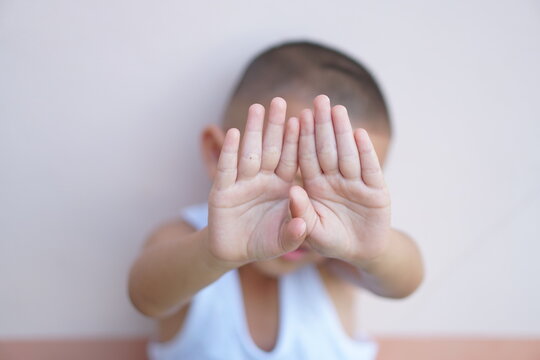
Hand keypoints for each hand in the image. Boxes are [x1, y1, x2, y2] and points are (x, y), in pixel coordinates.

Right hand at [207, 98, 306, 265]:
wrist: (232, 252)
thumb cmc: (263, 243)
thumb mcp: (283, 242)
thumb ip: (294, 233)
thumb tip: (303, 225)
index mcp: (282, 188)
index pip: (290, 160)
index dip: (295, 140)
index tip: (302, 119)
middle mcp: (263, 180)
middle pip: (270, 149)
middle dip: (275, 126)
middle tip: (280, 101)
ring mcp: (242, 183)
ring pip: (249, 153)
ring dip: (253, 131)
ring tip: (257, 107)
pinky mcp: (222, 191)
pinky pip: (227, 169)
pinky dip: (229, 152)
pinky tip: (233, 133)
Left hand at [289, 95, 390, 263]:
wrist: (361, 252)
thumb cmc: (331, 241)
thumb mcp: (312, 231)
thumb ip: (301, 212)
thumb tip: (292, 190)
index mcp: (315, 186)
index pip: (308, 158)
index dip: (304, 137)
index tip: (299, 116)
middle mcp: (334, 180)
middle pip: (328, 149)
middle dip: (324, 125)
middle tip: (319, 100)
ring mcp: (356, 183)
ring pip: (348, 154)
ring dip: (343, 132)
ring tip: (338, 110)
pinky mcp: (376, 191)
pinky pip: (370, 169)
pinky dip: (366, 153)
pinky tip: (360, 134)